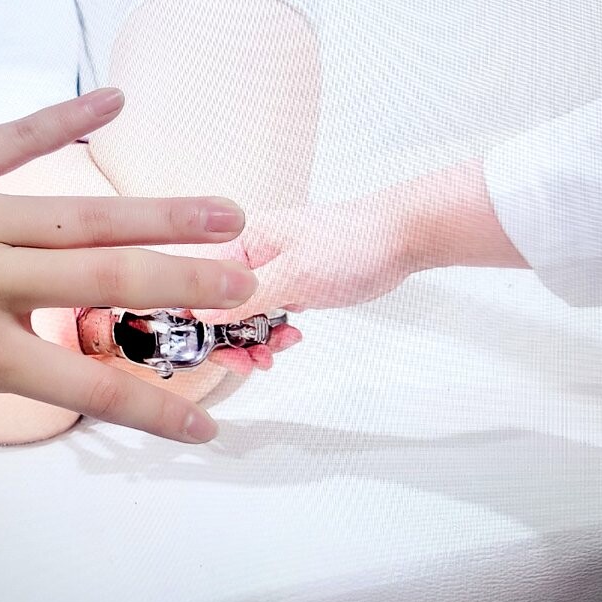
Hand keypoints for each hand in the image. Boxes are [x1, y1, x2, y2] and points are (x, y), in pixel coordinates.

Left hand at [0, 89, 257, 575]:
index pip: (85, 390)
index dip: (153, 411)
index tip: (207, 420)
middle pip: (108, 285)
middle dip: (185, 287)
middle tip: (247, 284)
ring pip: (85, 214)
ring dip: (161, 212)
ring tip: (225, 211)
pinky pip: (16, 135)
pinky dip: (66, 116)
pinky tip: (116, 99)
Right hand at [196, 159, 529, 324]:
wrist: (402, 236)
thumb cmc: (352, 244)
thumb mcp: (293, 277)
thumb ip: (245, 302)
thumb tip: (200, 319)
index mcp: (239, 241)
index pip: (198, 284)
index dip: (198, 322)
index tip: (213, 351)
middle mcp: (249, 255)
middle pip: (217, 306)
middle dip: (231, 340)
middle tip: (249, 364)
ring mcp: (270, 270)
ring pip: (243, 317)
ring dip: (255, 341)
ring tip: (275, 354)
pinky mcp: (290, 283)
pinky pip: (267, 316)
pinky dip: (274, 334)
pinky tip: (291, 338)